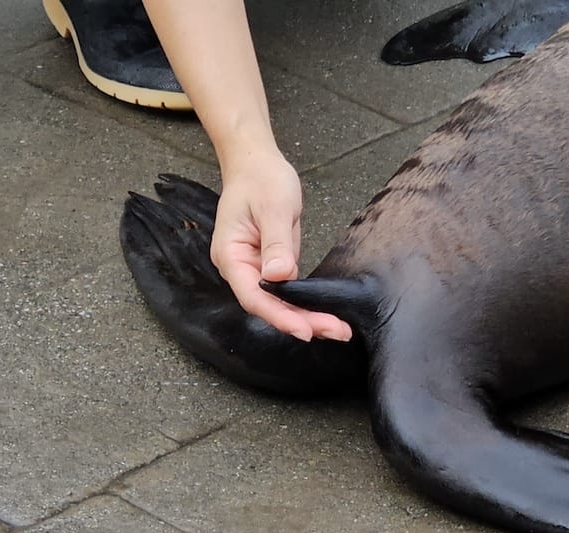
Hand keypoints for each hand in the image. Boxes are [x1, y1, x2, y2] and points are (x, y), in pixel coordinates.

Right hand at [210, 149, 352, 341]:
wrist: (256, 164)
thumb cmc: (260, 179)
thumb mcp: (272, 206)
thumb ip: (276, 242)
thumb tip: (279, 275)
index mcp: (231, 256)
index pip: (254, 295)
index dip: (280, 316)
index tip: (306, 329)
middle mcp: (240, 268)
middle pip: (268, 305)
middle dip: (301, 321)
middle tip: (336, 332)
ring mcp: (255, 268)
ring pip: (279, 302)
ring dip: (307, 316)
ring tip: (338, 329)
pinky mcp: (270, 265)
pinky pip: (287, 291)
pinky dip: (305, 303)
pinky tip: (325, 314)